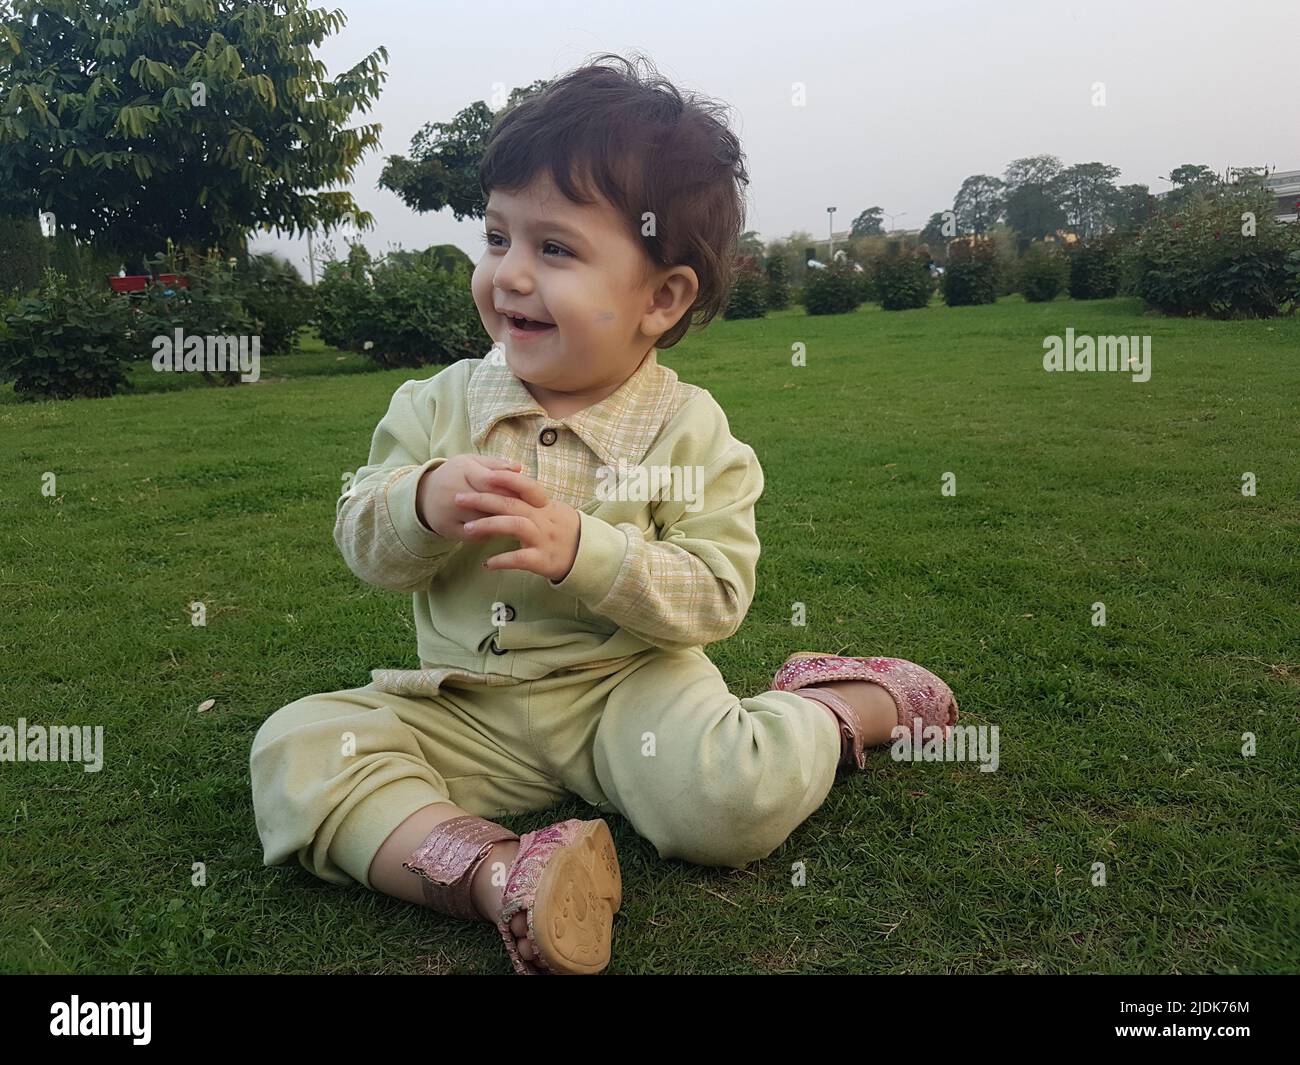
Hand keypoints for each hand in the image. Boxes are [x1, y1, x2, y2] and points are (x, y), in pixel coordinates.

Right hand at [416, 454, 523, 538]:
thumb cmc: (457, 476)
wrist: (426, 496)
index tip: (530, 495)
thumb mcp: (473, 462)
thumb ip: (496, 464)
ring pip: (484, 520)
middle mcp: (454, 490)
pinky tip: (501, 532)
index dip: (512, 488)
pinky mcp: (448, 529)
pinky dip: (490, 534)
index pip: (491, 480)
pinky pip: (475, 535)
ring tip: (520, 523)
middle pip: (490, 501)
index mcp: (463, 469)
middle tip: (531, 512)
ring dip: (504, 522)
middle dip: (512, 507)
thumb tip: (519, 467)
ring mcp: (449, 511)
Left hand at [454, 469, 580, 581]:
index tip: (483, 474)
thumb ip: (532, 500)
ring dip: (488, 525)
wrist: (589, 556)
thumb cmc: (566, 531)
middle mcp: (543, 519)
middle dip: (482, 499)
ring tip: (467, 529)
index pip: (525, 485)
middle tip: (458, 498)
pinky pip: (520, 559)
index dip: (505, 478)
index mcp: (545, 506)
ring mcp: (543, 539)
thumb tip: (510, 482)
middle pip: (511, 503)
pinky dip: (502, 561)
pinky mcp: (543, 560)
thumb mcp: (553, 510)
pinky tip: (486, 564)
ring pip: (514, 526)